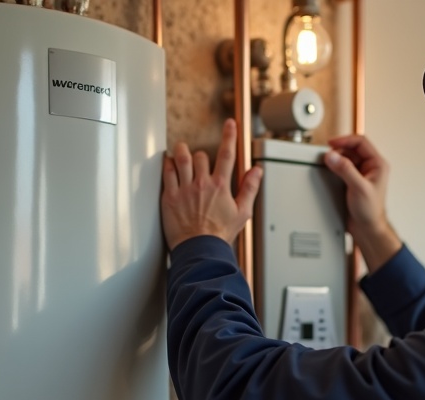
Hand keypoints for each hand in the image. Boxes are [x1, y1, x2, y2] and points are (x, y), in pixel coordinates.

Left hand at [161, 119, 262, 249]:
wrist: (200, 250)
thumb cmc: (220, 234)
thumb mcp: (243, 212)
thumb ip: (250, 188)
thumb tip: (257, 171)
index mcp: (221, 186)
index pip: (227, 154)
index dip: (229, 136)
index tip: (230, 124)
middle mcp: (202, 184)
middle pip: (201, 155)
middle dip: (201, 155)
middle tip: (200, 161)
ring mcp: (184, 189)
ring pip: (181, 158)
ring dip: (182, 151)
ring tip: (181, 151)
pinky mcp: (169, 197)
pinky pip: (167, 172)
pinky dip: (168, 164)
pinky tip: (169, 164)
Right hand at [324, 134, 401, 271]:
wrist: (367, 228)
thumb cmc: (370, 211)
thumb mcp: (358, 188)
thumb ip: (345, 170)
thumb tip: (332, 156)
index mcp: (378, 164)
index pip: (361, 142)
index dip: (345, 140)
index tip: (332, 143)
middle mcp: (370, 167)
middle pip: (352, 149)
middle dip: (338, 151)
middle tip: (327, 156)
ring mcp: (361, 174)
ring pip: (346, 158)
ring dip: (336, 159)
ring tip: (327, 163)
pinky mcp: (353, 181)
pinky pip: (342, 168)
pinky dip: (335, 168)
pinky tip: (329, 171)